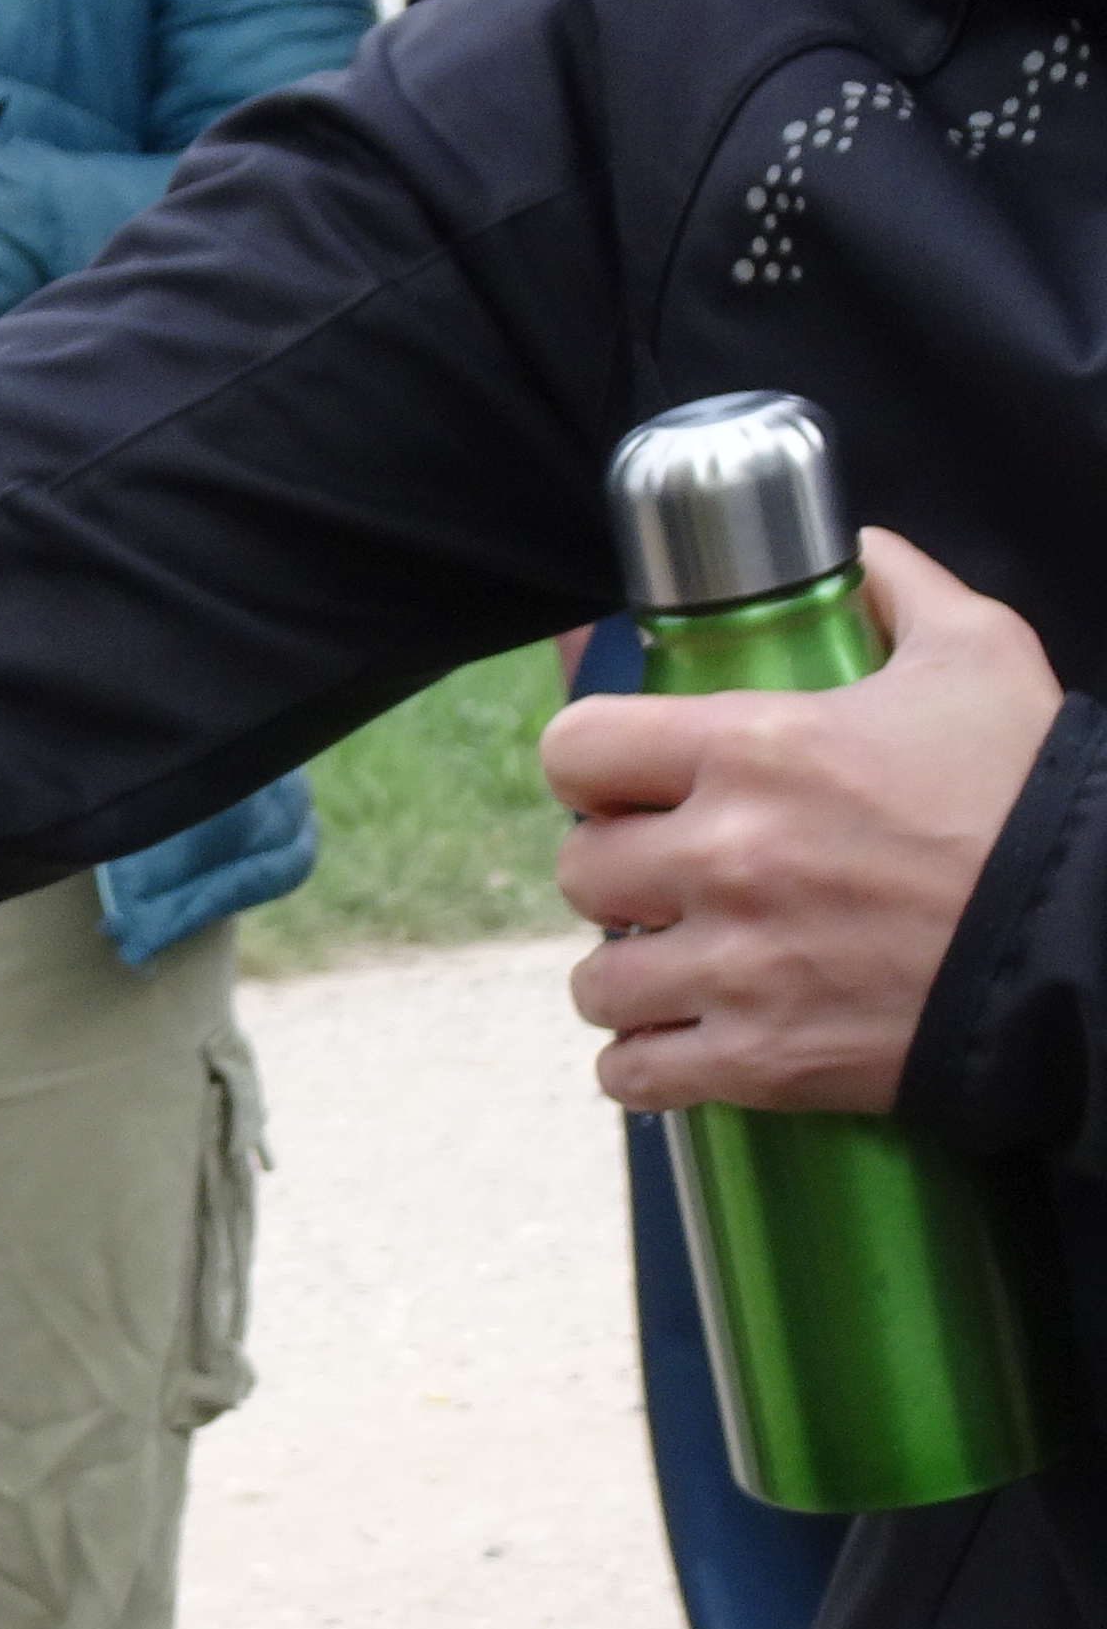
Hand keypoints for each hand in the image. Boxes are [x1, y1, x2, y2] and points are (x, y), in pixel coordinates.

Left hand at [550, 532, 1062, 1113]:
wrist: (1092, 939)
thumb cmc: (1031, 797)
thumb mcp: (981, 658)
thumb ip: (905, 593)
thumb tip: (860, 553)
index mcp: (753, 750)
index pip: (574, 749)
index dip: (591, 767)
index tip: (625, 785)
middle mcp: (724, 857)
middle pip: (577, 870)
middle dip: (617, 875)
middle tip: (670, 880)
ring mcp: (735, 966)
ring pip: (596, 982)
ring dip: (629, 977)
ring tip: (681, 964)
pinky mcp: (757, 1058)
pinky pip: (634, 1074)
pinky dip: (647, 1064)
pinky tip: (683, 1038)